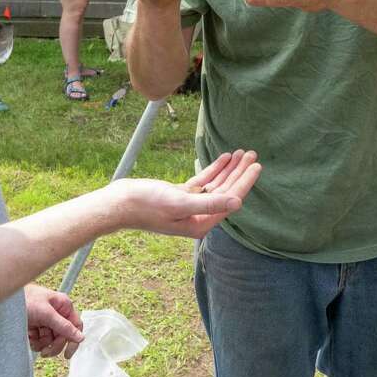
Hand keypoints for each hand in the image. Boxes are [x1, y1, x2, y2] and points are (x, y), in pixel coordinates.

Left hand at [24, 283, 83, 358]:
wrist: (5, 302)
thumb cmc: (25, 299)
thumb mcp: (46, 314)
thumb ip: (64, 326)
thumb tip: (81, 337)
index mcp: (63, 306)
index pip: (75, 326)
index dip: (73, 341)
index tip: (67, 355)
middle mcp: (56, 313)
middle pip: (62, 336)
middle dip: (53, 345)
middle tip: (44, 352)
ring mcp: (46, 320)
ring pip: (51, 340)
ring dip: (42, 344)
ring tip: (32, 340)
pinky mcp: (36, 326)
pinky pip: (40, 340)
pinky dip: (34, 342)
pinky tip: (28, 337)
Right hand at [111, 150, 261, 238]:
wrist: (119, 203)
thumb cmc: (146, 205)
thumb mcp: (179, 203)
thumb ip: (209, 203)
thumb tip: (237, 202)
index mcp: (201, 223)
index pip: (230, 200)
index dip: (245, 182)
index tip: (257, 166)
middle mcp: (198, 217)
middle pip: (226, 192)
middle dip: (240, 173)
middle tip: (253, 154)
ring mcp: (189, 206)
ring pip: (216, 186)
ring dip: (229, 170)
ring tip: (242, 153)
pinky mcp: (180, 196)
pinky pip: (203, 182)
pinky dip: (213, 170)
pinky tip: (224, 158)